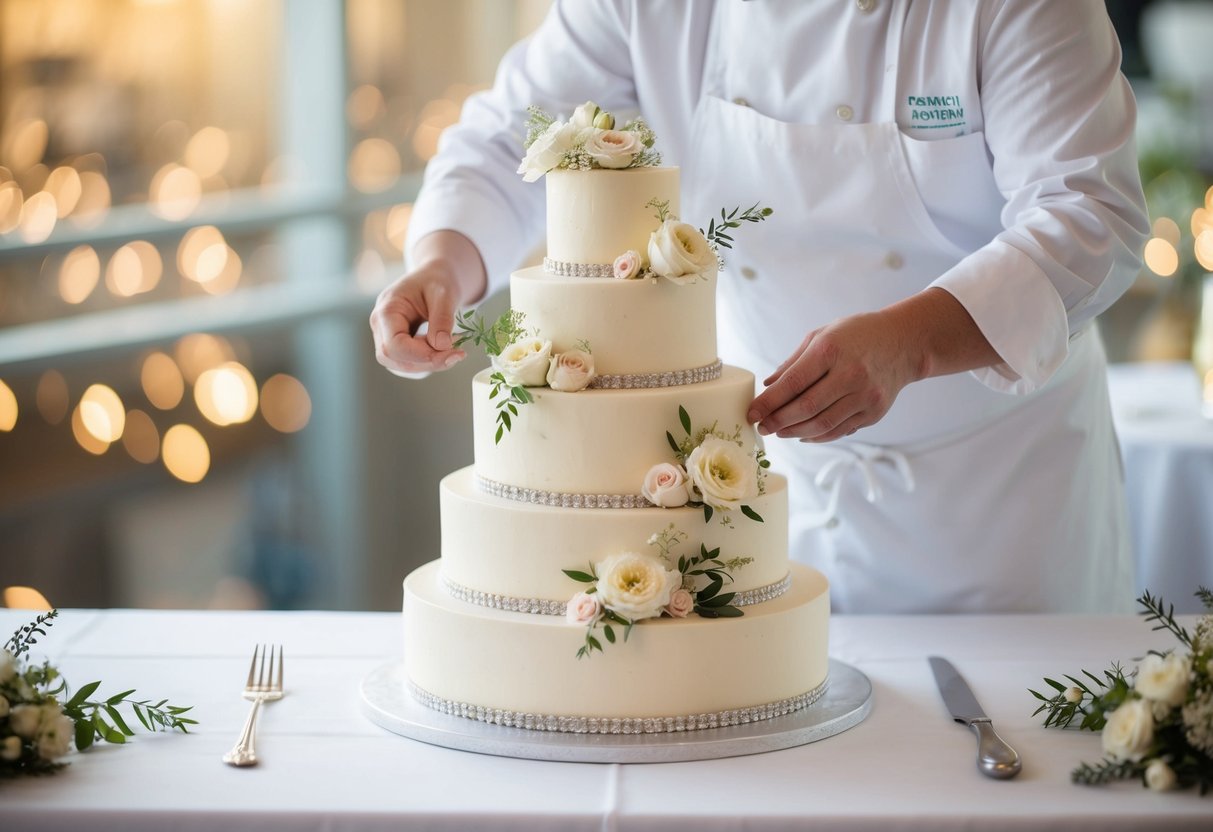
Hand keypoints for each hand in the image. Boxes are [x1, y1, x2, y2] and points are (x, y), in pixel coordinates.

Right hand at [369, 231, 485, 374]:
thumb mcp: (444, 293)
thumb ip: (442, 319)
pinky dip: (427, 360)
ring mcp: (384, 336)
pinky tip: (443, 348)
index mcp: (386, 310)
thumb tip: (442, 346)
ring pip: (400, 365)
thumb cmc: (436, 280)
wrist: (434, 277)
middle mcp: (379, 325)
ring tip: (452, 347)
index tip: (451, 353)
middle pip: (394, 358)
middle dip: (427, 361)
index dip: (421, 355)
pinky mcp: (395, 344)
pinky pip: (407, 362)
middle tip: (457, 353)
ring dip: (428, 363)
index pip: (394, 345)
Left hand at [747, 312, 918, 442]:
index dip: (768, 402)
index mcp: (831, 350)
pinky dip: (817, 435)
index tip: (751, 413)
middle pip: (806, 408)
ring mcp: (865, 395)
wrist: (903, 342)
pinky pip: (839, 430)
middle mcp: (850, 374)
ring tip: (779, 432)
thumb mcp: (821, 335)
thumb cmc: (856, 335)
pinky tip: (802, 434)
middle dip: (778, 421)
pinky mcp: (874, 412)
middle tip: (762, 427)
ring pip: (822, 424)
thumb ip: (793, 362)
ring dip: (795, 432)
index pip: (792, 383)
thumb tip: (768, 386)